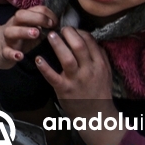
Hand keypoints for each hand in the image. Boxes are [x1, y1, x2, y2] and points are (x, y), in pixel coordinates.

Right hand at [0, 6, 56, 68]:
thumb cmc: (18, 38)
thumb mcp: (30, 29)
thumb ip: (42, 26)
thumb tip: (59, 25)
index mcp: (23, 19)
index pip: (35, 9)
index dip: (47, 14)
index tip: (56, 23)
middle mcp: (13, 25)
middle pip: (21, 15)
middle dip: (36, 18)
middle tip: (49, 25)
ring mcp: (7, 38)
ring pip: (11, 31)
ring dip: (24, 31)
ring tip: (36, 34)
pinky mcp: (2, 52)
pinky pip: (6, 52)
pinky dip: (12, 54)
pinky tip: (20, 56)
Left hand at [34, 27, 122, 144]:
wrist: (96, 116)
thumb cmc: (99, 92)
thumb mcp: (106, 73)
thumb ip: (100, 56)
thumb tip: (90, 39)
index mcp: (99, 64)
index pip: (90, 41)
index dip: (79, 31)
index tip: (71, 29)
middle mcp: (89, 70)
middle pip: (79, 46)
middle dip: (69, 34)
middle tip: (60, 28)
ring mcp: (76, 80)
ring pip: (67, 58)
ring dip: (58, 45)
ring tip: (50, 35)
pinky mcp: (64, 90)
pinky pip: (53, 77)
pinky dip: (45, 67)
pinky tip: (38, 59)